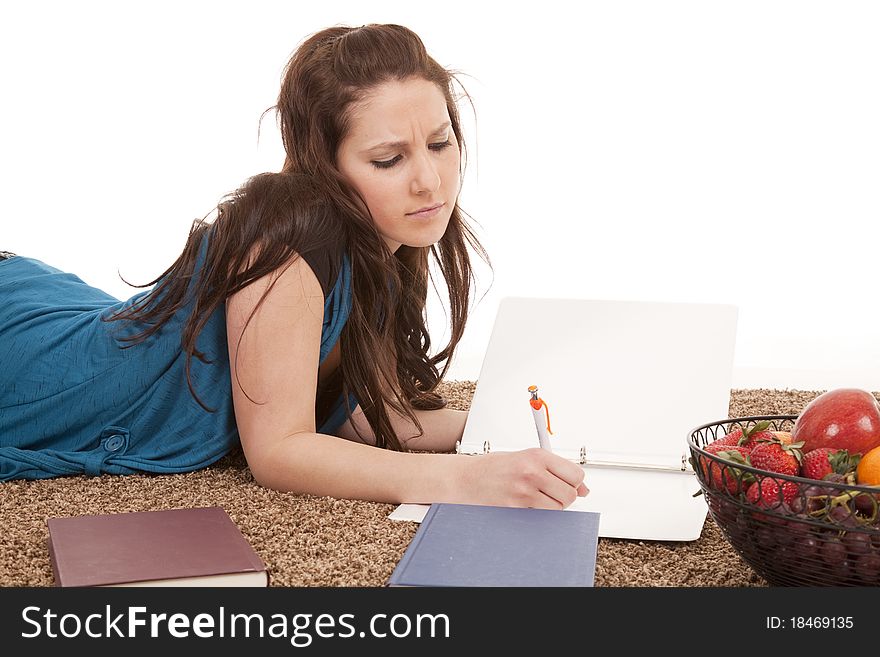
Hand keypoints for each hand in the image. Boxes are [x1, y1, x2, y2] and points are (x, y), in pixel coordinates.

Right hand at [461, 448, 588, 509]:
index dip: (575, 482)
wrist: (466, 478)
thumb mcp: (526, 459)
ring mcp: (524, 491)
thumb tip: (583, 488)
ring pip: (559, 508)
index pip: (575, 474)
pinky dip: (539, 514)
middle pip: (570, 494)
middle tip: (551, 492)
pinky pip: (542, 516)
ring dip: (552, 506)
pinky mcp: (516, 508)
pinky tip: (526, 504)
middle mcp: (532, 472)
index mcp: (536, 455)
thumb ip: (555, 470)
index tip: (567, 483)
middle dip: (566, 496)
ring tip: (536, 497)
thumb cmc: (494, 468)